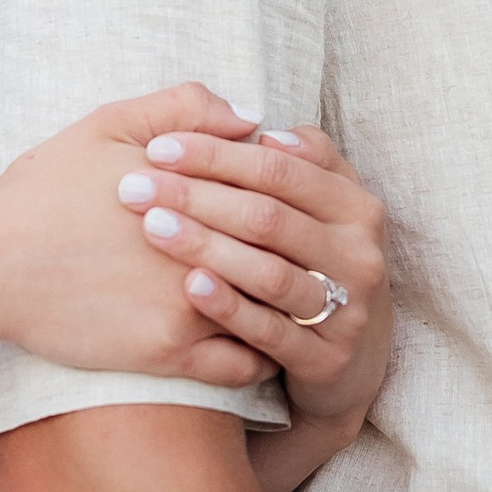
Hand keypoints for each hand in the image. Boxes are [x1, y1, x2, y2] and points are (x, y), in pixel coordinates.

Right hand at [0, 87, 280, 388]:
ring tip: (298, 307)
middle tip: (315, 260)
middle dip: (303, 256)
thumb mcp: (110, 124)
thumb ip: (185, 108)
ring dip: (288, 309)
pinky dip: (260, 356)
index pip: (277, 190)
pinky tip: (260, 346)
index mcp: (198, 185)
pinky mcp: (167, 354)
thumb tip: (253, 118)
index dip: (294, 199)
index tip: (300, 207)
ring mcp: (188, 302)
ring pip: (272, 312)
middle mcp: (203, 245)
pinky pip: (242, 365)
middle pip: (284, 251)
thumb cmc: (45, 189)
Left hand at [114, 122, 390, 430]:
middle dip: (196, 196)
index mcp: (355, 207)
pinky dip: (228, 307)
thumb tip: (266, 131)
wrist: (355, 360)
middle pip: (268, 217)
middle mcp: (358, 254)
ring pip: (268, 272)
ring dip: (205, 247)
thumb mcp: (326, 210)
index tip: (156, 148)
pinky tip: (189, 287)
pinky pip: (270, 331)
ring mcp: (346, 309)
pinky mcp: (326, 360)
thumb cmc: (320, 266)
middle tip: (134, 187)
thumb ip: (304, 160)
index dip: (216, 154)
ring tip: (151, 228)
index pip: (280, 169)